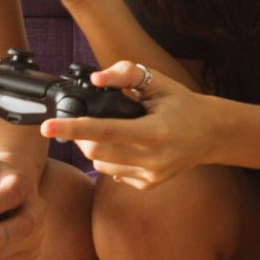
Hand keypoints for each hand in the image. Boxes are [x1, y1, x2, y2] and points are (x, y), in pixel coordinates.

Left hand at [42, 62, 211, 189]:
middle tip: (88, 122)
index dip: (73, 128)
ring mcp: (151, 175)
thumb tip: (96, 78)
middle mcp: (153, 158)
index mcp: (155, 131)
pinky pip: (114, 173)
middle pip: (95, 151)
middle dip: (83, 136)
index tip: (47, 127)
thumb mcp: (159, 82)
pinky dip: (113, 158)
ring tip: (116, 132)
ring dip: (97, 148)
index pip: (105, 130)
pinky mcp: (148, 185)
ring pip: (101, 164)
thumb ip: (127, 74)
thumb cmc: (183, 105)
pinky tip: (131, 147)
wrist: (212, 134)